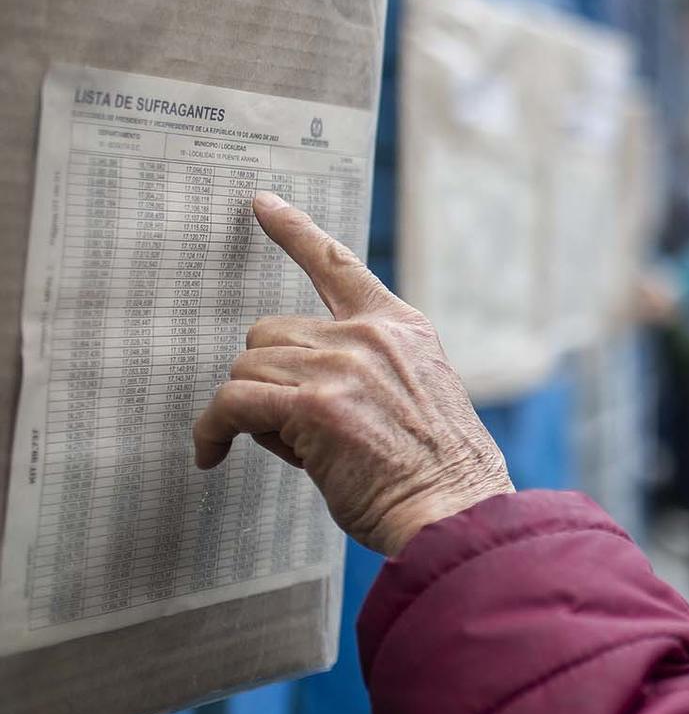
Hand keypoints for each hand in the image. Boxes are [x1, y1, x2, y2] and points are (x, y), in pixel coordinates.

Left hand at [193, 191, 514, 555]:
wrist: (454, 509)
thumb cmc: (435, 475)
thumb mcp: (413, 400)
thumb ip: (358, 374)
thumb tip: (281, 391)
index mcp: (401, 328)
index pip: (338, 266)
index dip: (294, 232)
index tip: (262, 204)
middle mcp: (369, 335)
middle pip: (268, 332)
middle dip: (264, 377)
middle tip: (282, 425)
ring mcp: (340, 365)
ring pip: (248, 368)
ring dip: (247, 409)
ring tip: (272, 448)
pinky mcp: (312, 405)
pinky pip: (231, 404)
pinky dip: (211, 430)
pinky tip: (210, 454)